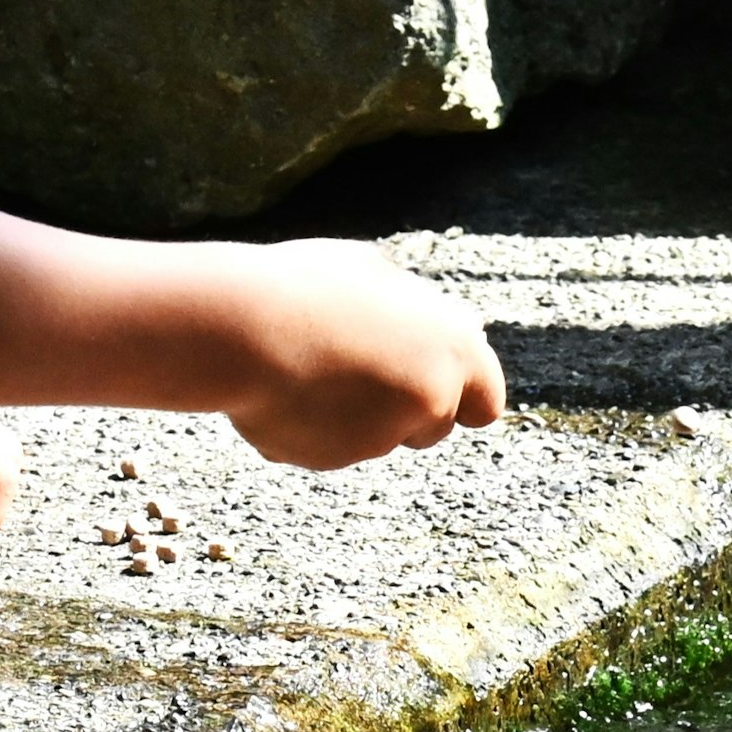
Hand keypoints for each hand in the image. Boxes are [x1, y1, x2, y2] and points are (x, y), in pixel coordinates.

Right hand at [221, 244, 506, 470]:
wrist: (243, 326)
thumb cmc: (310, 285)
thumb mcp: (375, 273)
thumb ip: (421, 309)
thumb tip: (464, 323)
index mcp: (454, 348)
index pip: (487, 402)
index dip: (462, 398)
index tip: (438, 390)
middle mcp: (431, 399)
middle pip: (433, 428)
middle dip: (406, 412)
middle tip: (357, 368)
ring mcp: (384, 436)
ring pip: (377, 438)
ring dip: (354, 416)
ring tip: (310, 365)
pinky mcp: (335, 459)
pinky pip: (325, 446)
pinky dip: (309, 425)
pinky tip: (282, 385)